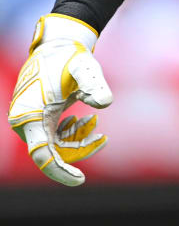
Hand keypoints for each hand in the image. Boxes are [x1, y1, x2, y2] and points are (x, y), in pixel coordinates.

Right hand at [8, 14, 112, 185]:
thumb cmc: (70, 56)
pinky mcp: (39, 118)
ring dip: (77, 140)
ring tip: (94, 122)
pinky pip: (54, 137)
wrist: (59, 45)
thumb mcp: (85, 69)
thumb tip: (105, 102)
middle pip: (53, 152)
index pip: (41, 154)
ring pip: (55, 145)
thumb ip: (94, 84)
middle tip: (104, 139)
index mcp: (30, 116)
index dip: (59, 170)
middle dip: (79, 149)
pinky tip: (86, 121)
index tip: (81, 180)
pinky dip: (72, 133)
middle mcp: (26, 122)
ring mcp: (31, 121)